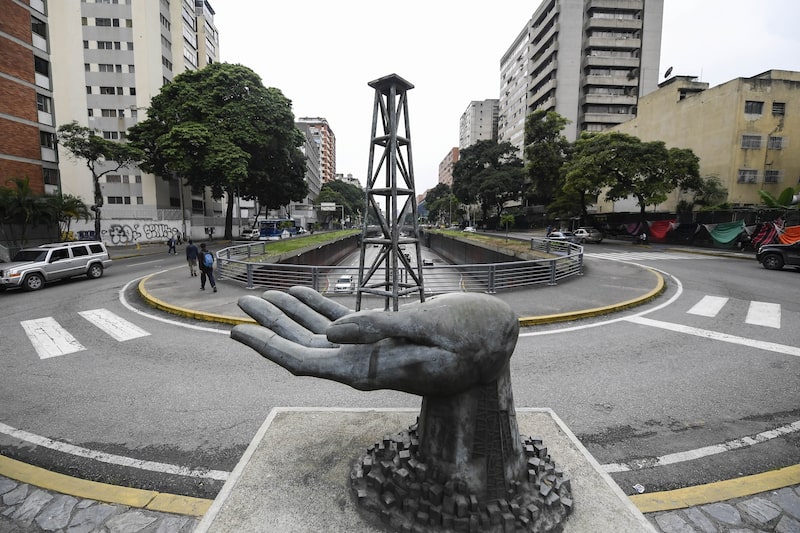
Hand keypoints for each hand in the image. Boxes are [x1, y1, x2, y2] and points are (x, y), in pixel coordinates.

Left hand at [231, 286, 518, 395]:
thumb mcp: (429, 331)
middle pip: (302, 347)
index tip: (236, 330)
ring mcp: (369, 352)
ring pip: (316, 334)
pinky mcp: (379, 338)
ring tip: (260, 295)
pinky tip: (300, 292)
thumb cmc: (470, 338)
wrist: (496, 345)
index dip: (268, 346)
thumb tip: (333, 333)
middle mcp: (360, 364)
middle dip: (270, 326)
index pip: (303, 362)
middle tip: (242, 302)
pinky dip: (317, 308)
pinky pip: (339, 324)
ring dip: (288, 315)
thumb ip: (380, 331)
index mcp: (367, 369)